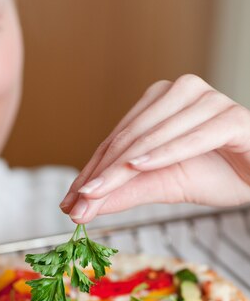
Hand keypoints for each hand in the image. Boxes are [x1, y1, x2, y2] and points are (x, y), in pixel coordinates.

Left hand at [60, 75, 249, 222]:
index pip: (116, 140)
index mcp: (160, 102)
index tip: (68, 203)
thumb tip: (82, 207)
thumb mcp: (162, 185)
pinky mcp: (232, 118)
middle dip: (100, 174)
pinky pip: (194, 136)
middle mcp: (181, 93)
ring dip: (123, 167)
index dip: (90, 172)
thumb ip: (125, 191)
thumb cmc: (216, 173)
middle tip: (76, 206)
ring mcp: (207, 101)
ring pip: (154, 135)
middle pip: (129, 138)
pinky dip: (166, 152)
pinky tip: (139, 167)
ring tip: (95, 194)